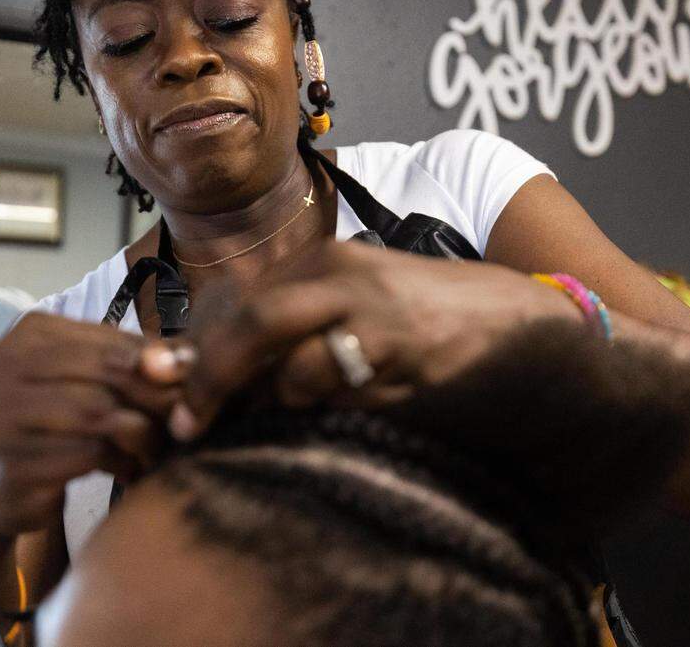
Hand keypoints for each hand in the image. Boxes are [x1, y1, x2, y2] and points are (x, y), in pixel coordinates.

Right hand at [0, 312, 195, 539]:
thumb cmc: (51, 420)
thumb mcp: (83, 378)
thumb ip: (130, 361)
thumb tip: (188, 358)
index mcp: (27, 334)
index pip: (110, 339)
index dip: (157, 362)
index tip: (186, 385)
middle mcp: (4, 368)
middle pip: (106, 372)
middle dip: (154, 396)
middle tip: (180, 419)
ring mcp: (0, 418)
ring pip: (98, 413)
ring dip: (142, 433)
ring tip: (156, 447)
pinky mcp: (11, 466)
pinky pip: (87, 455)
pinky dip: (122, 462)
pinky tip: (130, 469)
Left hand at [171, 239, 582, 438]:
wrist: (522, 327)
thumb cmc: (433, 319)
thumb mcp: (361, 304)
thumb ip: (301, 326)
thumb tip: (236, 374)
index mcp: (327, 263)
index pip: (242, 304)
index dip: (200, 350)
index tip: (167, 385)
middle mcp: (346, 280)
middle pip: (254, 324)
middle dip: (212, 377)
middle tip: (185, 424)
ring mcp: (377, 318)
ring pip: (295, 370)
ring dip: (274, 408)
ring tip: (277, 425)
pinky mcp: (407, 361)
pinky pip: (344, 399)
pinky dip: (326, 418)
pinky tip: (343, 419)